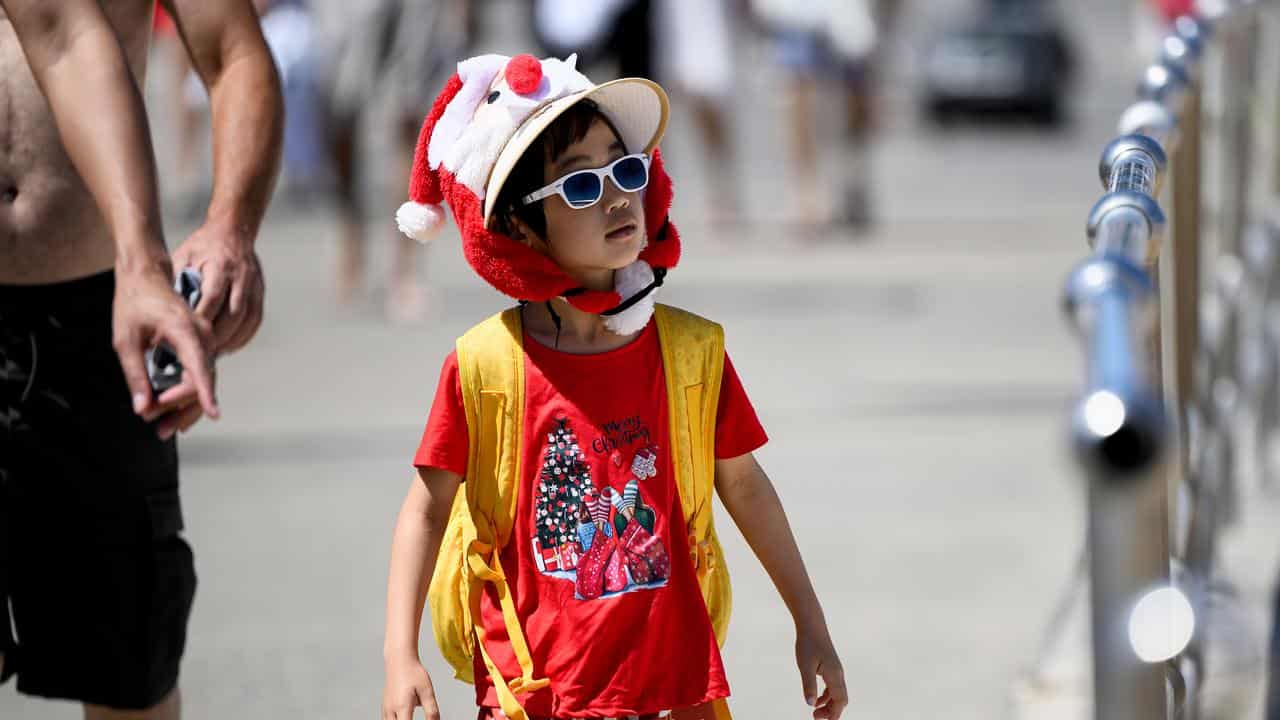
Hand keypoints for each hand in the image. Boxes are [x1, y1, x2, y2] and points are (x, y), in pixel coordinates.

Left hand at [112, 259, 218, 434]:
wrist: (146, 276)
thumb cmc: (134, 302)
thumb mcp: (125, 341)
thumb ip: (135, 375)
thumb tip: (142, 407)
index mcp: (185, 330)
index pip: (200, 368)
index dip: (206, 393)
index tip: (213, 412)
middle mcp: (203, 335)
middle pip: (202, 381)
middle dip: (180, 407)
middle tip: (156, 426)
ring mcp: (206, 339)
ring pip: (203, 380)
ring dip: (184, 404)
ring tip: (163, 426)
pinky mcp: (201, 344)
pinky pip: (200, 373)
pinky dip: (187, 392)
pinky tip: (173, 408)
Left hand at [171, 221, 263, 354]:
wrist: (233, 231)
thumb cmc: (203, 246)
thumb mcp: (184, 256)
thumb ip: (178, 281)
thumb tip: (169, 312)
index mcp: (220, 265)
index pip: (213, 298)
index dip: (203, 320)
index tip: (189, 336)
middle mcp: (241, 276)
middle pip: (233, 314)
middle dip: (218, 336)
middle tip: (202, 352)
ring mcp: (254, 285)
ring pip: (248, 320)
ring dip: (233, 339)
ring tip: (216, 352)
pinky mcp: (260, 292)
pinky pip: (256, 320)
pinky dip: (244, 336)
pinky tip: (230, 345)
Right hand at [382, 656, 439, 719]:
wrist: (400, 660)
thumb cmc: (414, 673)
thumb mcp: (427, 691)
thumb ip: (432, 711)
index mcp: (402, 707)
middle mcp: (390, 710)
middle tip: (414, 718)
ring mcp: (385, 709)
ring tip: (410, 717)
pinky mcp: (384, 707)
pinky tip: (405, 717)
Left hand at [796, 624, 847, 719]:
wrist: (812, 625)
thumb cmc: (808, 644)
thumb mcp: (805, 666)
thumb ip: (809, 685)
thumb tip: (810, 704)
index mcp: (834, 675)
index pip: (840, 701)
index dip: (834, 714)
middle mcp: (838, 674)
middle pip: (841, 699)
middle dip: (831, 711)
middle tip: (815, 717)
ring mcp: (835, 670)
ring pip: (837, 694)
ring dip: (828, 705)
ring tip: (815, 712)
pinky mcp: (831, 667)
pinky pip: (833, 687)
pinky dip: (826, 696)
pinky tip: (816, 699)